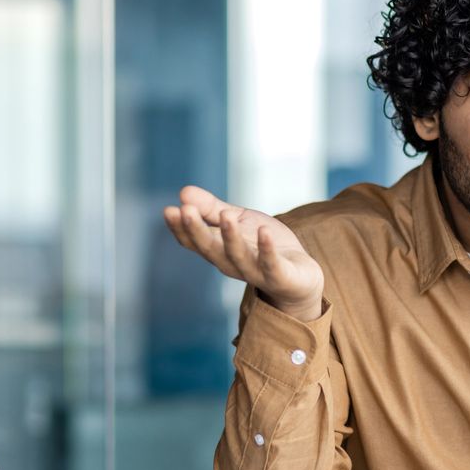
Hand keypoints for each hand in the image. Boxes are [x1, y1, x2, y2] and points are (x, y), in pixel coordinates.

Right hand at [163, 186, 324, 320]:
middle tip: (184, 210)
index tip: (169, 210)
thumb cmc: (263, 247)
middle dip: (197, 230)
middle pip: (210, 248)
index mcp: (218, 250)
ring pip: (238, 256)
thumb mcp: (238, 221)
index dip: (180, 227)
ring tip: (225, 214)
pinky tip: (264, 232)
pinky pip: (272, 265)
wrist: (300, 276)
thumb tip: (183, 192)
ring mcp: (255, 272)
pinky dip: (267, 250)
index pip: (193, 241)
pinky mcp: (280, 277)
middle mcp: (232, 263)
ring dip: (231, 236)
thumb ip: (212, 209)